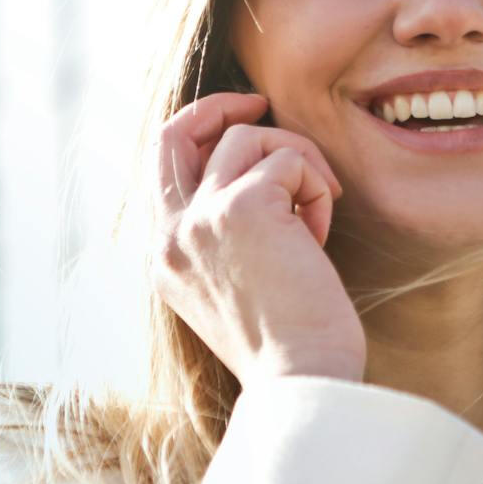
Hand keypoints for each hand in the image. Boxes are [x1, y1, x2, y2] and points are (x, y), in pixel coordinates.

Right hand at [150, 90, 366, 385]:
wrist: (302, 381)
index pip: (162, 167)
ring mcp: (200, 219)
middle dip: (219, 106)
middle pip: (174, 132)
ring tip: (317, 215)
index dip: (200, 133)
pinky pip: (290, 159)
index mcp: (165, 259)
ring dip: (298, 163)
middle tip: (262, 103)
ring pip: (249, 138)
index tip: (243, 124)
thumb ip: (227, 237)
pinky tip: (320, 235)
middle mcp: (170, 236)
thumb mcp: (237, 288)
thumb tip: (261, 179)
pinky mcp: (243, 207)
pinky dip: (316, 187)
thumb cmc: (290, 345)